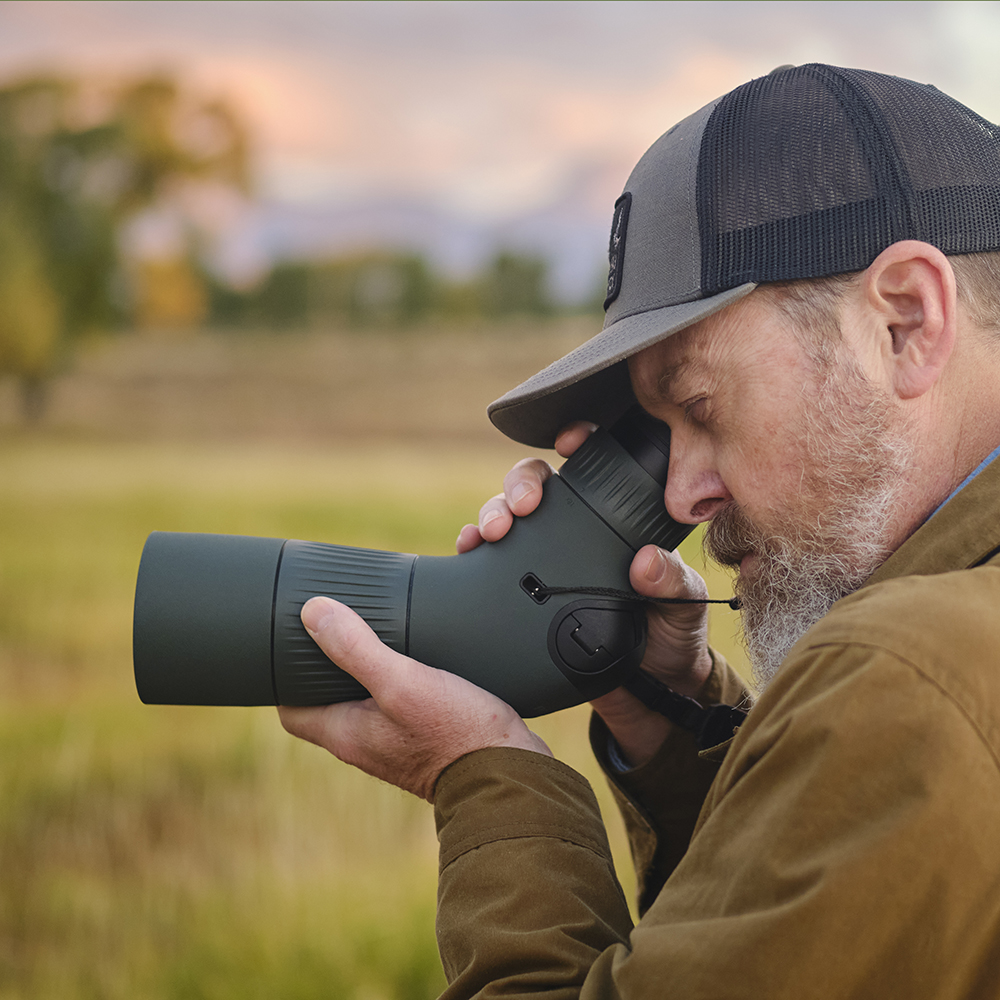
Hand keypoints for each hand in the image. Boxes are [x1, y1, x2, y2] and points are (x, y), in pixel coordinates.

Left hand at [278, 597, 551, 800]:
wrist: (513, 775)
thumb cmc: (457, 735)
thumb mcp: (402, 682)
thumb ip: (357, 649)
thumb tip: (312, 611)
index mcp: (346, 734)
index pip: (293, 711)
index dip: (286, 678)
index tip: (295, 642)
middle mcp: (366, 742)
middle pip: (329, 701)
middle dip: (330, 666)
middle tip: (341, 625)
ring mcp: (398, 742)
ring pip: (368, 701)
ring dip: (369, 669)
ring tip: (381, 632)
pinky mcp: (429, 737)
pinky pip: (402, 704)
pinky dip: (402, 679)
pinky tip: (423, 655)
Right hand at [458, 421, 712, 766]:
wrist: (646, 697)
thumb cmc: (671, 641)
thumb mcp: (682, 609)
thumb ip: (671, 585)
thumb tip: (645, 562)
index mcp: (613, 523)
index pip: (592, 469)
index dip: (577, 441)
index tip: (570, 441)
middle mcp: (572, 533)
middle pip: (536, 486)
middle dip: (521, 484)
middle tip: (522, 507)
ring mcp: (542, 562)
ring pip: (506, 517)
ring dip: (490, 513)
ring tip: (491, 532)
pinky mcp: (518, 595)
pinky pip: (487, 563)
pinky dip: (472, 550)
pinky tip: (467, 552)